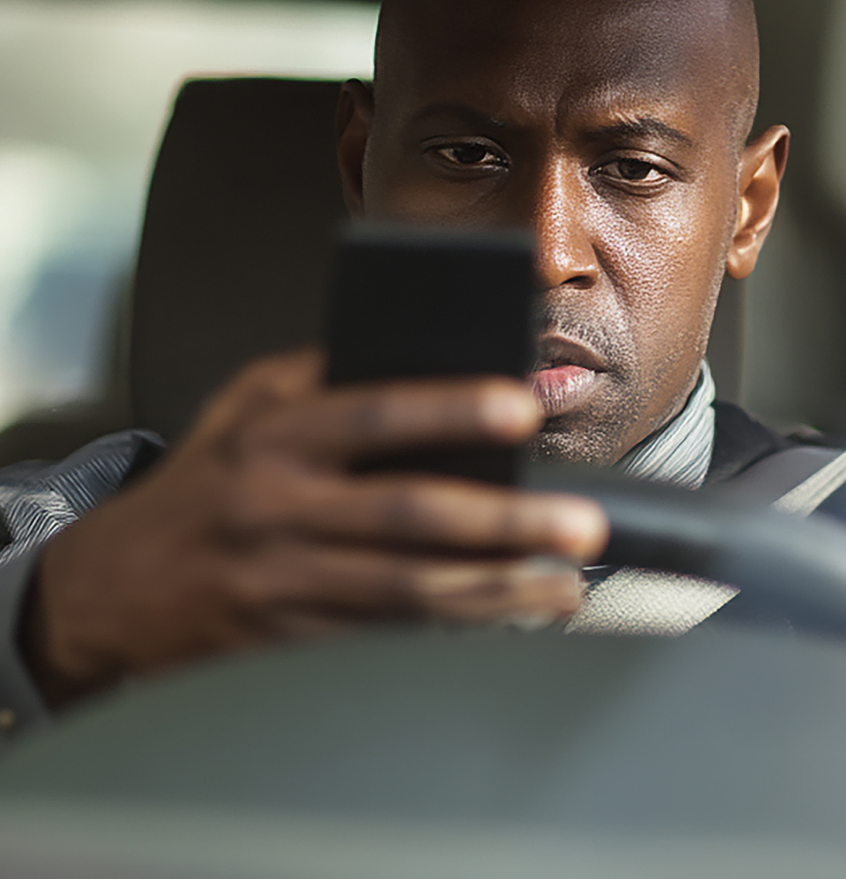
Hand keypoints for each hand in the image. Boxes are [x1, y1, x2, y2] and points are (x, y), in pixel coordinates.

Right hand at [23, 350, 606, 705]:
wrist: (110, 589)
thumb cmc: (199, 484)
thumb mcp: (243, 406)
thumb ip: (323, 374)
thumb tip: (423, 355)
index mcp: (272, 436)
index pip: (375, 413)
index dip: (452, 410)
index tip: (523, 410)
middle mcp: (278, 508)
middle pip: (410, 515)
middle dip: (505, 521)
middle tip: (579, 524)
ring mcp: (282, 584)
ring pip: (407, 591)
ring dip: (496, 591)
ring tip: (564, 585)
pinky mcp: (285, 645)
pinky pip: (380, 642)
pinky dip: (447, 635)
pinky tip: (502, 624)